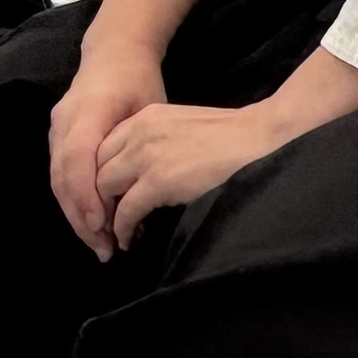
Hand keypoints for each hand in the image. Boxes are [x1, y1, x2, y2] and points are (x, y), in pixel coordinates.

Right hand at [47, 44, 170, 259]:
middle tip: (104, 250)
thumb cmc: (138, 81)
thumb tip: (140, 193)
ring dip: (76, 216)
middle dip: (80, 217)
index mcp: (88, 111)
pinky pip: (60, 176)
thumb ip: (140, 148)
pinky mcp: (56, 138)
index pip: (78, 159)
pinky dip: (74, 203)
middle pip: (62, 177)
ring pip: (57, 181)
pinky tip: (93, 223)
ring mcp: (55, 130)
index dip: (86, 196)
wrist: (114, 52)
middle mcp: (64, 122)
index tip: (103, 227)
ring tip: (99, 244)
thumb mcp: (149, 109)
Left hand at [89, 101, 312, 253]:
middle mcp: (138, 132)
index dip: (98, 176)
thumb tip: (136, 175)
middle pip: (97, 168)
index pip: (101, 148)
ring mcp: (146, 155)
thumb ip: (153, 143)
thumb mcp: (179, 128)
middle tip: (105, 221)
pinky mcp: (158, 180)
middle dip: (97, 197)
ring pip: (105, 190)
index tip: (105, 198)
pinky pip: (125, 211)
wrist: (261, 139)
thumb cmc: (229, 138)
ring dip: (106, 216)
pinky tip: (129, 240)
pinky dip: (123, 229)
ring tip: (116, 234)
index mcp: (143, 117)